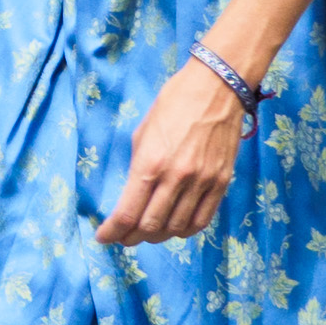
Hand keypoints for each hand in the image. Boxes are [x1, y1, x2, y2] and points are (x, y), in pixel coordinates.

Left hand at [98, 56, 249, 246]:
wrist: (217, 87)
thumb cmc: (174, 102)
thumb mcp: (143, 132)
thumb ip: (138, 166)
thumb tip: (132, 194)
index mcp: (150, 163)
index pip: (127, 213)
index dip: (112, 232)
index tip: (103, 237)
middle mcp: (176, 178)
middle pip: (150, 227)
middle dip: (131, 237)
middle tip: (124, 237)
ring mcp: (202, 183)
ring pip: (176, 228)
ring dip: (158, 236)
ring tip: (148, 233)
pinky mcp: (221, 183)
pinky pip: (201, 220)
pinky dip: (184, 230)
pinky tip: (174, 227)